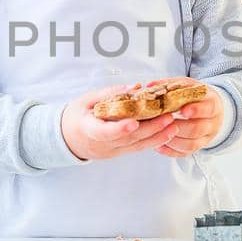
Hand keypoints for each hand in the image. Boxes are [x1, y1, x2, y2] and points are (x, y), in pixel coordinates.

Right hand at [59, 83, 179, 161]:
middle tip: (168, 117)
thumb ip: (110, 93)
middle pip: (128, 139)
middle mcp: (102, 144)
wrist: (67, 138)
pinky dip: (153, 141)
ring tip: (173, 126)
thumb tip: (136, 87)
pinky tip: (166, 134)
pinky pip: (138, 148)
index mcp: (88, 129)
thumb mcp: (87, 99)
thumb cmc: (77, 115)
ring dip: (157, 137)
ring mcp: (111, 151)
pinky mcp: (119, 153)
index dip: (119, 129)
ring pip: (137, 146)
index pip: (104, 132)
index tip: (134, 123)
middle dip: (150, 128)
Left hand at [152, 88, 222, 157]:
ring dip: (173, 140)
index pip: (208, 109)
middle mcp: (212, 123)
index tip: (182, 110)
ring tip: (158, 133)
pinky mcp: (197, 148)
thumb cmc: (194, 96)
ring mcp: (206, 138)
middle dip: (179, 126)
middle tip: (164, 122)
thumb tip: (149, 86)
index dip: (196, 110)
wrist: (208, 109)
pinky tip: (159, 145)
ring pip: (191, 144)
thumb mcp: (187, 85)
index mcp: (212, 104)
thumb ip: (170, 85)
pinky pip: (185, 153)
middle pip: (198, 129)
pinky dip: (171, 150)